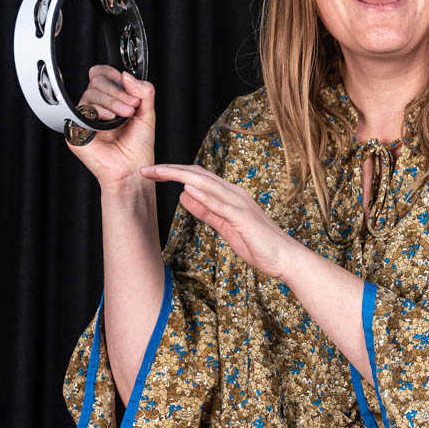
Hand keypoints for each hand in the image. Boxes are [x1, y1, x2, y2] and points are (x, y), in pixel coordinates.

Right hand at [64, 64, 155, 190]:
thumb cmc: (138, 148)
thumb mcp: (147, 113)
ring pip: (90, 94)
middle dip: (117, 92)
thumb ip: (143, 91)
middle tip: (132, 107)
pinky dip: (98, 111)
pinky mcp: (76, 131)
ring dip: (112, 102)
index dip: (111, 75)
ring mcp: (84, 119)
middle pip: (96, 83)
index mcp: (109, 102)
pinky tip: (110, 120)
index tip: (126, 84)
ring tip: (125, 115)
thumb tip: (127, 75)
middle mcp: (95, 109)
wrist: (132, 170)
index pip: (100, 76)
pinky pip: (81, 110)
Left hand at [140, 163, 303, 279]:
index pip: (196, 177)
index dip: (172, 173)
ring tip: (158, 172)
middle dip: (169, 170)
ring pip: (206, 183)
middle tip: (144, 169)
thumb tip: (184, 196)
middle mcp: (233, 193)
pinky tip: (187, 189)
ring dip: (180, 176)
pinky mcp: (244, 217)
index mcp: (228, 195)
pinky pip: (221, 204)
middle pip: (197, 174)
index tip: (150, 173)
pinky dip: (204, 195)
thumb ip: (205, 211)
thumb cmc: (257, 244)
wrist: (284, 258)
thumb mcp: (224, 226)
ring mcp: (239, 203)